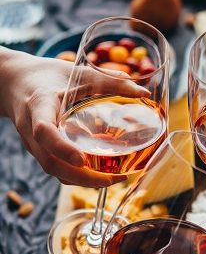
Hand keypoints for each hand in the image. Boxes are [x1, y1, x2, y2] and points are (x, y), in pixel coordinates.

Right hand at [0, 48, 147, 186]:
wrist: (14, 80)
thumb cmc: (48, 74)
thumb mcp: (78, 72)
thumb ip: (110, 82)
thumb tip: (143, 92)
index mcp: (39, 105)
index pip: (44, 132)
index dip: (62, 148)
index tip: (82, 160)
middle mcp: (31, 129)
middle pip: (50, 163)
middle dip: (82, 177)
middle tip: (113, 179)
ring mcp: (32, 143)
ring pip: (53, 170)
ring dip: (82, 181)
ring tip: (113, 179)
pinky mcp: (39, 150)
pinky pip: (55, 168)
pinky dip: (76, 176)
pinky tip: (99, 174)